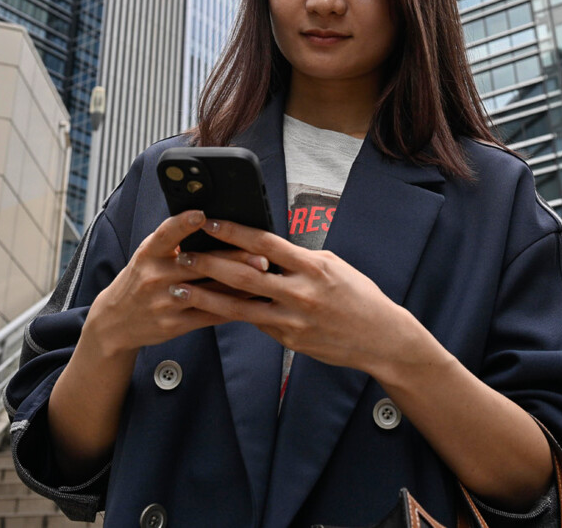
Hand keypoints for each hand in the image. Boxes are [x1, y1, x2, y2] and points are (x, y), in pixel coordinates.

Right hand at [81, 210, 270, 357]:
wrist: (115, 321)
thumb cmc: (140, 280)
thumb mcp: (147, 255)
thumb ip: (173, 241)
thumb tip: (212, 223)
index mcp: (149, 253)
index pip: (166, 234)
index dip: (183, 223)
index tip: (201, 215)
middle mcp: (155, 276)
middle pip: (200, 265)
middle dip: (234, 261)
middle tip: (262, 257)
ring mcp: (164, 302)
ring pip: (210, 292)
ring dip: (241, 286)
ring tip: (266, 279)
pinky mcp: (174, 324)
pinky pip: (210, 315)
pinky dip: (233, 308)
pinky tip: (251, 302)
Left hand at [173, 219, 425, 376]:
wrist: (380, 338)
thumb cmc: (358, 296)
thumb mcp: (333, 266)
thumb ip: (299, 259)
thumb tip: (266, 249)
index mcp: (313, 266)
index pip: (265, 242)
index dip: (234, 231)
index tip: (210, 222)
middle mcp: (301, 293)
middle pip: (245, 275)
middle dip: (210, 264)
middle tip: (184, 255)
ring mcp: (293, 319)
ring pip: (240, 306)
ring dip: (206, 296)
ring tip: (180, 287)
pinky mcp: (289, 340)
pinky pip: (255, 323)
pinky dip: (231, 314)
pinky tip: (209, 308)